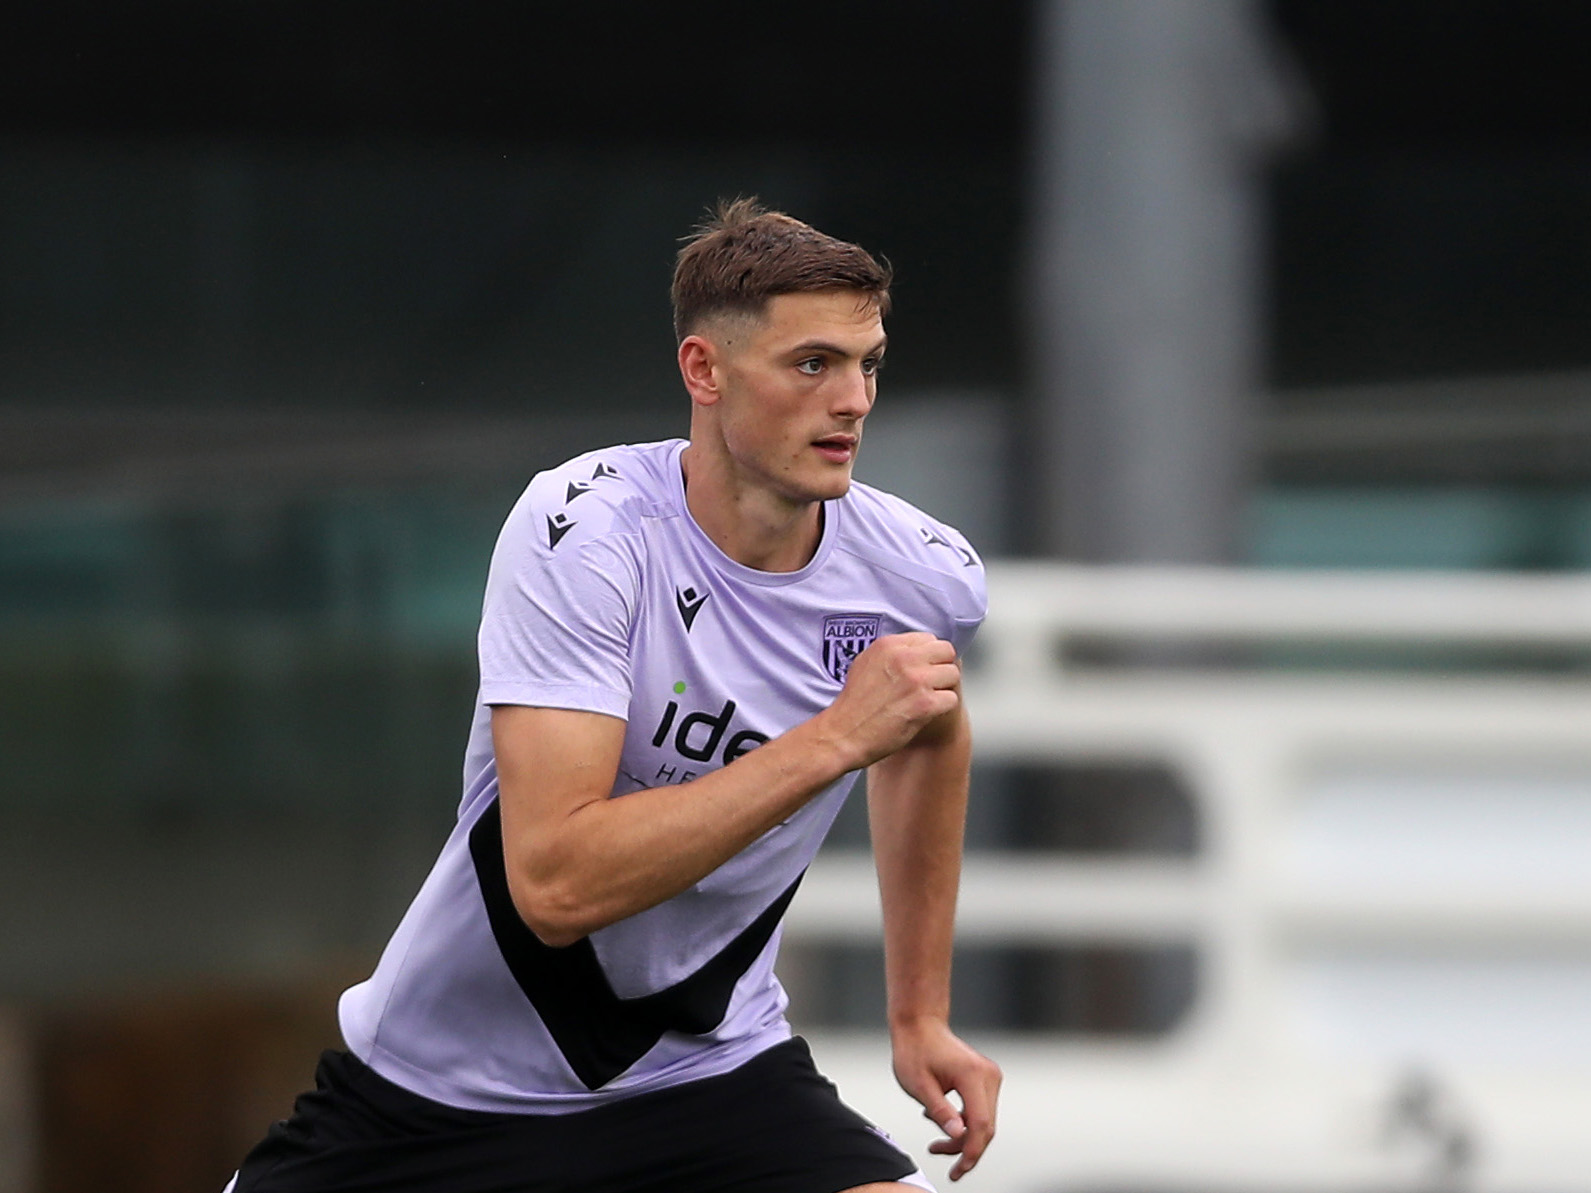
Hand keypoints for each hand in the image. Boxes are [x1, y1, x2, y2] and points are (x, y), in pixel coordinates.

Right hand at [821, 633, 960, 769]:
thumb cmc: (853, 705)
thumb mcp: (865, 663)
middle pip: (946, 652)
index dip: (929, 656)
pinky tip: (925, 713)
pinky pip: (951, 699)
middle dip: (942, 668)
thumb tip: (914, 650)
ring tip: (926, 700)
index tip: (923, 669)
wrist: (844, 734)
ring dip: (943, 688)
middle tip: (931, 684)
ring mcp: (916, 681)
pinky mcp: (925, 704)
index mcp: (889, 645)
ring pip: (953, 674)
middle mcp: (904, 658)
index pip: (930, 639)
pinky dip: (942, 708)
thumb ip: (891, 653)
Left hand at [890, 1019, 1000, 1180]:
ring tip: (935, 1142)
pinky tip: (941, 1120)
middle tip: (940, 1157)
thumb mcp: (919, 1085)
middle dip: (965, 1148)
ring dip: (962, 1136)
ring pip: (983, 1121)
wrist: (920, 1024)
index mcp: (972, 1075)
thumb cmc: (915, 1050)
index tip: (958, 1170)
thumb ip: (940, 1112)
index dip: (971, 1151)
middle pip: (985, 1126)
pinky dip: (963, 1123)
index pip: (980, 1123)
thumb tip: (958, 1136)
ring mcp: (989, 1076)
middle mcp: (988, 1075)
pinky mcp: (985, 1078)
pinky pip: (980, 1110)